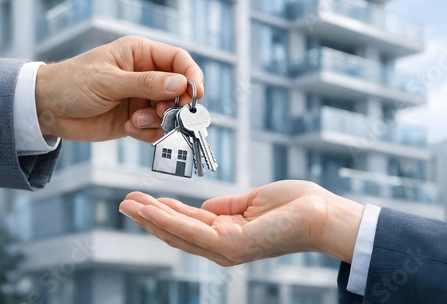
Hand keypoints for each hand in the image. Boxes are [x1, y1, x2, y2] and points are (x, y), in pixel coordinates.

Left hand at [35, 36, 203, 141]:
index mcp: (140, 54)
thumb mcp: (109, 81)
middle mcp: (146, 75)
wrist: (47, 109)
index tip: (196, 94)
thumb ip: (146, 83)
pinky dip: (148, 132)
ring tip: (136, 121)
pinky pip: (156, 128)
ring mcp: (142, 98)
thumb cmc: (73, 83)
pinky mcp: (136, 119)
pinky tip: (129, 128)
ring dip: (158, 120)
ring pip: (169, 111)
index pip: (178, 60)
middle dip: (175, 104)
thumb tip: (181, 84)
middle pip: (179, 89)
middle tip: (164, 114)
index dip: (191, 75)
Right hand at [119, 180, 363, 265]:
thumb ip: (225, 207)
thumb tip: (204, 206)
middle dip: (149, 217)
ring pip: (179, 232)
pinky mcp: (232, 245)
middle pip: (177, 231)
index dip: (163, 211)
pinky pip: (193, 230)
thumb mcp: (250, 202)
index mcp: (227, 233)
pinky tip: (151, 209)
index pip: (188, 224)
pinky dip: (169, 220)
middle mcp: (222, 246)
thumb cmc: (293, 205)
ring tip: (128, 204)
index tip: (144, 198)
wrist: (321, 212)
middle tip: (124, 201)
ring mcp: (226, 248)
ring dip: (151, 218)